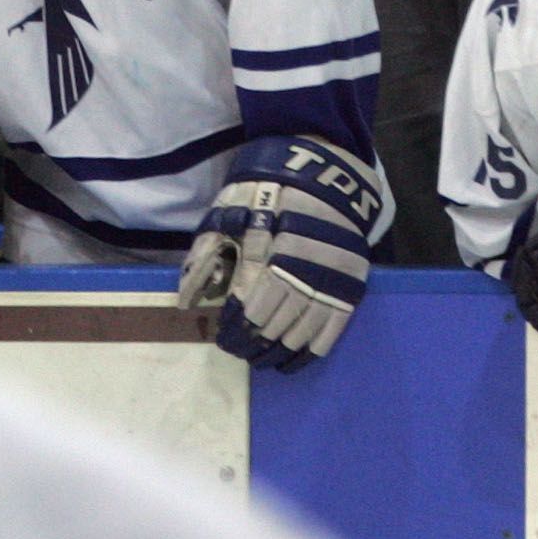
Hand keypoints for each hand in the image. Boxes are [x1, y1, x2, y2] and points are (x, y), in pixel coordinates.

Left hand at [177, 135, 380, 370]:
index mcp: (273, 252)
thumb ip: (208, 252)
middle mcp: (305, 271)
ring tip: (261, 360)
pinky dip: (312, 351)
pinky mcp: (350, 285)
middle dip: (254, 343)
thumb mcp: (231, 210)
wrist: (326, 176)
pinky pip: (332, 329)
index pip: (253, 307)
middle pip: (276, 323)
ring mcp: (331, 281)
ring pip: (302, 331)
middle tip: (238, 352)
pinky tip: (293, 362)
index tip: (224, 338)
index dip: (237, 329)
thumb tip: (187, 300)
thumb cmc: (269, 192)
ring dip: (279, 351)